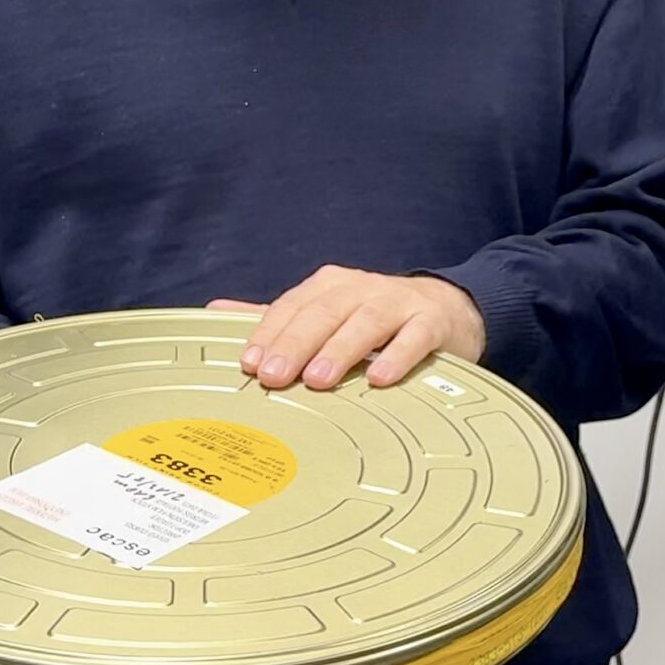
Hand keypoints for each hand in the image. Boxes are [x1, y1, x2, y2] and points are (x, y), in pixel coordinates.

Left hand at [214, 269, 482, 391]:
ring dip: (341, 349)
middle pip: (325, 313)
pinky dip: (397, 356)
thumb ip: (277, 317)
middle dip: (296, 343)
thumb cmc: (376, 318)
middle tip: (273, 376)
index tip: (250, 363)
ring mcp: (400, 304)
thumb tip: (216, 311)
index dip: (270, 332)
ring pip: (367, 322)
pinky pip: (415, 338)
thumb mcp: (326, 312)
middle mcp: (362, 289)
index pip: (294, 306)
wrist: (448, 309)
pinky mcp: (432, 323)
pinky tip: (380, 379)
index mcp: (331, 286)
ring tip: (318, 379)